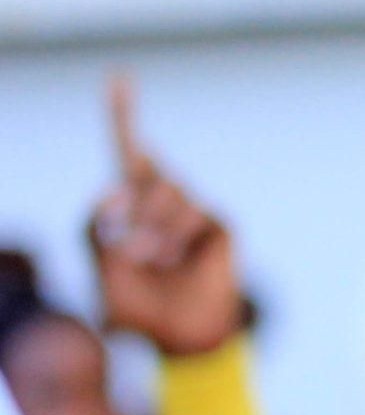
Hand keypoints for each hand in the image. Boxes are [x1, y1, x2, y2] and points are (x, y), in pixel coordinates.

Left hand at [86, 75, 242, 358]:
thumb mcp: (99, 266)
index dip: (123, 113)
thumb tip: (112, 189)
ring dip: (151, 226)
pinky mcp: (217, 223)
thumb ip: (96, 227)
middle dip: (130, 204)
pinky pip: (192, 212)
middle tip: (129, 246)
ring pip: (165, 189)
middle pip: (141, 167)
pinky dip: (176, 238)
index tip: (118, 77)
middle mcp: (161, 200)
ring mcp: (191, 211)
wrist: (179, 337)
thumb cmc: (134, 305)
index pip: (126, 151)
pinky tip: (177, 260)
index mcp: (130, 205)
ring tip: (152, 259)